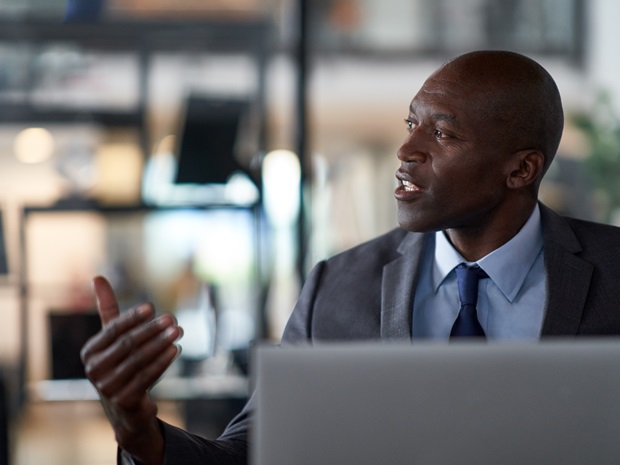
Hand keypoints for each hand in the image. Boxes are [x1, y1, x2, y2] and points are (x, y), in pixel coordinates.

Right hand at [81, 276, 182, 464]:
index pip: (112, 330)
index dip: (132, 318)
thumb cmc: (120, 362)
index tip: (152, 307)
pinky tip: (175, 349)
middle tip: (172, 318)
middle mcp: (93, 370)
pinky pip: (147, 377)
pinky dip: (163, 362)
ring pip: (139, 360)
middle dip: (152, 330)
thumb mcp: (113, 337)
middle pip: (127, 344)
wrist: (126, 406)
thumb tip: (97, 277)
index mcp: (89, 351)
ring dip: (161, 344)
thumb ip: (108, 309)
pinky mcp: (124, 400)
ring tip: (178, 331)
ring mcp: (107, 387)